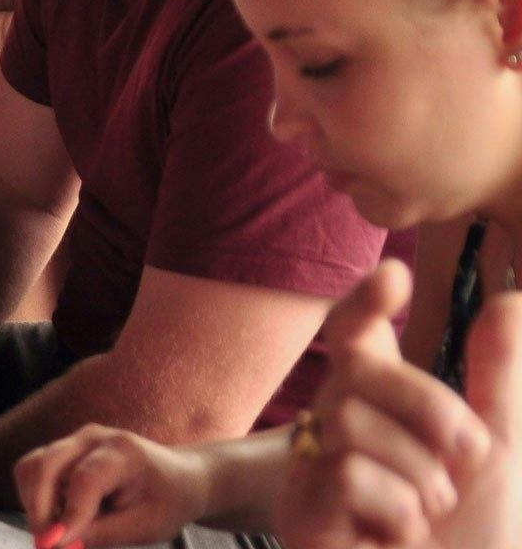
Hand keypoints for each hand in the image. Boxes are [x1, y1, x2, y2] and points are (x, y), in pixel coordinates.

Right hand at [16, 425, 211, 548]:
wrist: (179, 477)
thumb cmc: (169, 501)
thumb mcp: (147, 526)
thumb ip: (104, 534)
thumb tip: (62, 545)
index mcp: (124, 451)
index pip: (85, 479)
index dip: (69, 515)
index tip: (56, 546)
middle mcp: (92, 438)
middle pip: (47, 465)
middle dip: (39, 510)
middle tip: (46, 546)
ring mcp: (74, 441)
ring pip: (31, 467)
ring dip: (33, 504)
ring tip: (56, 534)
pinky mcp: (62, 451)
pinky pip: (33, 471)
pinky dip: (34, 499)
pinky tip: (57, 520)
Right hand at [277, 260, 514, 548]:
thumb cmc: (476, 543)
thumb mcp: (497, 454)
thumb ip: (496, 378)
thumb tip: (511, 299)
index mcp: (378, 406)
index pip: (352, 331)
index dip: (365, 301)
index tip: (396, 278)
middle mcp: (333, 427)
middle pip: (356, 364)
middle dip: (426, 404)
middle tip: (469, 456)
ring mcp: (310, 468)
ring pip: (349, 419)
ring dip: (417, 475)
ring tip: (426, 517)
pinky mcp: (299, 510)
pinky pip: (348, 473)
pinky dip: (395, 510)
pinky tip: (395, 539)